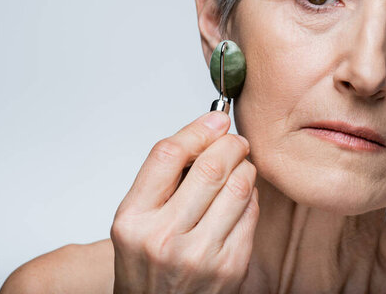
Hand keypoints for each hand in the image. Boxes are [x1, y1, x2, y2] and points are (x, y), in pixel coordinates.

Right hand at [110, 111, 258, 293]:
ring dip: (245, 167)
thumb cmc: (147, 266)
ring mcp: (200, 255)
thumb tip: (207, 133)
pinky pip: (252, 212)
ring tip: (240, 167)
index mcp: (133, 220)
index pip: (168, 154)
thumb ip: (164, 179)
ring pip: (239, 186)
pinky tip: (241, 197)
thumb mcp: (136, 221)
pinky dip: (251, 195)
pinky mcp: (230, 267)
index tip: (215, 119)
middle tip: (235, 141)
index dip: (197, 129)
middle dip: (231, 143)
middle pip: (210, 166)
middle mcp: (164, 238)